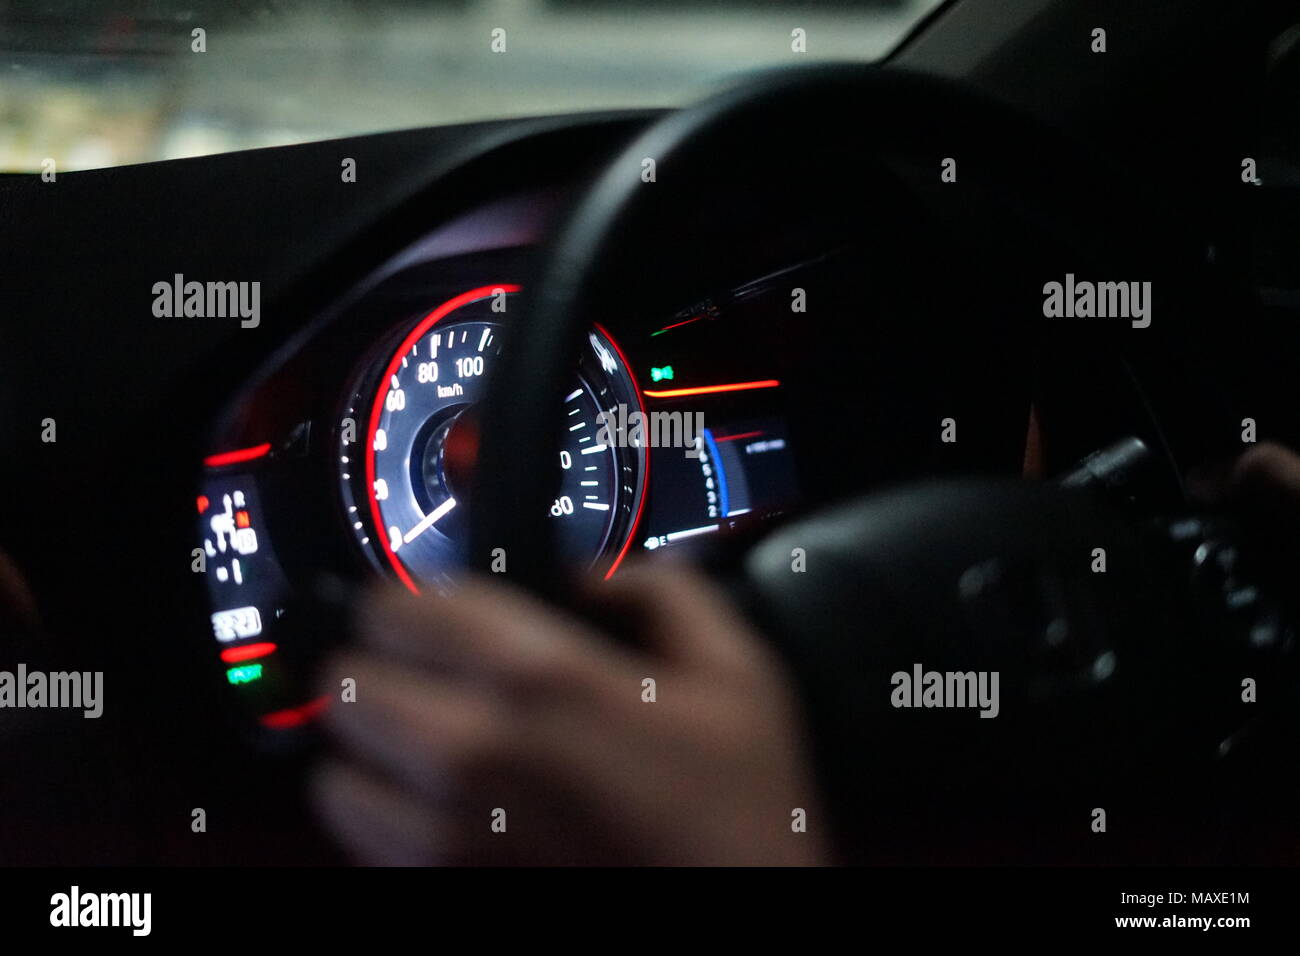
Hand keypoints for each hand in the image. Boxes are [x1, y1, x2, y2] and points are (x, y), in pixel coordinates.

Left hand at [310, 561, 828, 864]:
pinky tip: (433, 807)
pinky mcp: (439, 890)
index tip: (432, 612)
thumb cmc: (740, 810)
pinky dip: (381, 814)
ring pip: (335, 770)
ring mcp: (445, 836)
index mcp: (541, 679)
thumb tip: (593, 577)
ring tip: (421, 746)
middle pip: (348, 683)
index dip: (411, 599)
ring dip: (370, 749)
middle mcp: (472, 753)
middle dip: (384, 668)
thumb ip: (663, 591)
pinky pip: (359, 840)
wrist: (742, 919)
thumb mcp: (738, 671)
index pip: (403, 608)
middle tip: (425, 675)